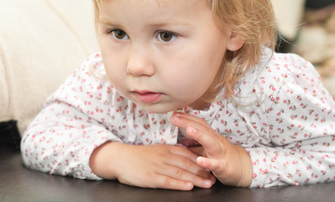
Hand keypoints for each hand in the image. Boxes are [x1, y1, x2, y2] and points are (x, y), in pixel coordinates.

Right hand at [90, 142, 215, 190]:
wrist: (120, 158)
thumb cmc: (139, 156)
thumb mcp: (157, 150)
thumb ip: (171, 153)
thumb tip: (187, 157)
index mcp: (167, 148)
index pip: (188, 154)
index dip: (201, 161)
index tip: (213, 166)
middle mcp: (164, 156)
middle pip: (188, 164)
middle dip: (203, 171)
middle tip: (214, 177)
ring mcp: (158, 166)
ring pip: (181, 172)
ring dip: (196, 179)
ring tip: (207, 183)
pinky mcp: (151, 177)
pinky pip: (168, 181)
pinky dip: (179, 183)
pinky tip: (188, 186)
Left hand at [171, 112, 251, 186]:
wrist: (243, 168)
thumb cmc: (223, 157)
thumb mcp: (208, 149)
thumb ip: (194, 145)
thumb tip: (179, 141)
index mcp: (211, 137)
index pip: (199, 124)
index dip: (187, 118)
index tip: (174, 113)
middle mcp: (216, 142)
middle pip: (202, 129)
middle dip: (188, 122)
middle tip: (174, 117)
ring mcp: (220, 153)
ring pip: (211, 142)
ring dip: (199, 135)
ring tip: (189, 130)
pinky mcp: (224, 166)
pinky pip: (216, 164)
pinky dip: (208, 162)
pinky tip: (199, 161)